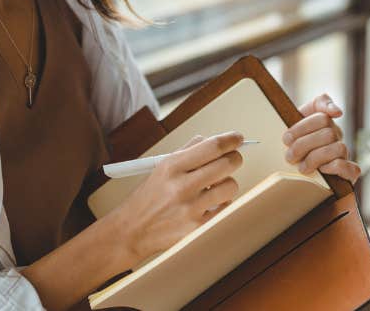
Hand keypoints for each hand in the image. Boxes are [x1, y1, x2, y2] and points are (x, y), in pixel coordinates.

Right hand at [109, 132, 244, 262]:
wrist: (131, 231)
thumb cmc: (148, 198)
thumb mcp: (161, 168)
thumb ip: (187, 151)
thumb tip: (211, 139)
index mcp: (172, 166)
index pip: (212, 146)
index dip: (231, 139)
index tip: (237, 138)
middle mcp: (182, 186)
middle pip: (227, 164)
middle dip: (234, 158)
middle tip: (232, 160)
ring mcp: (191, 209)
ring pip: (231, 186)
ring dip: (228, 183)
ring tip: (216, 186)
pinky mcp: (197, 228)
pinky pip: (226, 208)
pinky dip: (223, 203)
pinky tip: (211, 203)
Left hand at [283, 94, 360, 183]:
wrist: (297, 176)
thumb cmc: (295, 148)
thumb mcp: (295, 126)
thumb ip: (314, 107)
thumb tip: (338, 111)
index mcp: (324, 122)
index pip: (322, 116)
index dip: (303, 126)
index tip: (286, 138)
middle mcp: (336, 135)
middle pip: (328, 133)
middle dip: (304, 145)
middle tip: (289, 156)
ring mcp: (345, 153)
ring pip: (339, 148)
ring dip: (316, 158)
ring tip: (302, 167)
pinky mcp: (350, 172)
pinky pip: (350, 167)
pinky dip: (333, 168)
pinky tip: (321, 170)